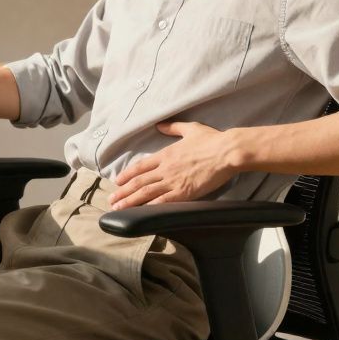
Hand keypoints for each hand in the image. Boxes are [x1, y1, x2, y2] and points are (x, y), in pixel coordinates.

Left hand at [107, 120, 244, 209]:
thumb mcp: (190, 129)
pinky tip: (141, 214)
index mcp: (166, 154)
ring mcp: (174, 181)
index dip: (127, 174)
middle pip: (139, 182)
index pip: (141, 166)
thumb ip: (173, 127)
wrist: (226, 152)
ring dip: (131, 201)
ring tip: (119, 208)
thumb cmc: (211, 139)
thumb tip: (160, 125)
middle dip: (123, 192)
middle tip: (111, 199)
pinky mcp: (185, 193)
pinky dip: (150, 208)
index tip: (117, 181)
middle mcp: (165, 169)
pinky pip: (163, 202)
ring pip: (146, 193)